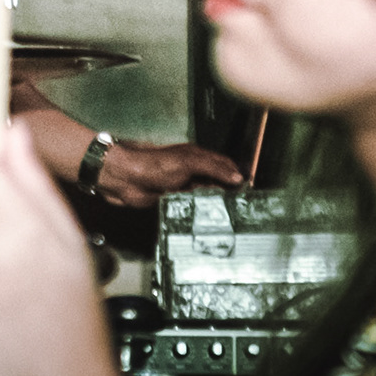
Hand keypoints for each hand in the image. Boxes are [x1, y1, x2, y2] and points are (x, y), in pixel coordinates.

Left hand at [90, 138, 246, 206]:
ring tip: (231, 214)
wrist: (124, 177)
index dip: (238, 176)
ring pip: (206, 196)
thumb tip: (237, 176)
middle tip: (244, 205)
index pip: (225, 166)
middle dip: (230, 191)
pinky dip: (201, 211)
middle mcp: (192, 171)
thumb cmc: (152, 163)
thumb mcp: (188, 162)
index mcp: (197, 157)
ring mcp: (182, 186)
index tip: (251, 189)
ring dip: (216, 202)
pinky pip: (192, 207)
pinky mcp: (173, 200)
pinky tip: (209, 218)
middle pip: (217, 182)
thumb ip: (213, 168)